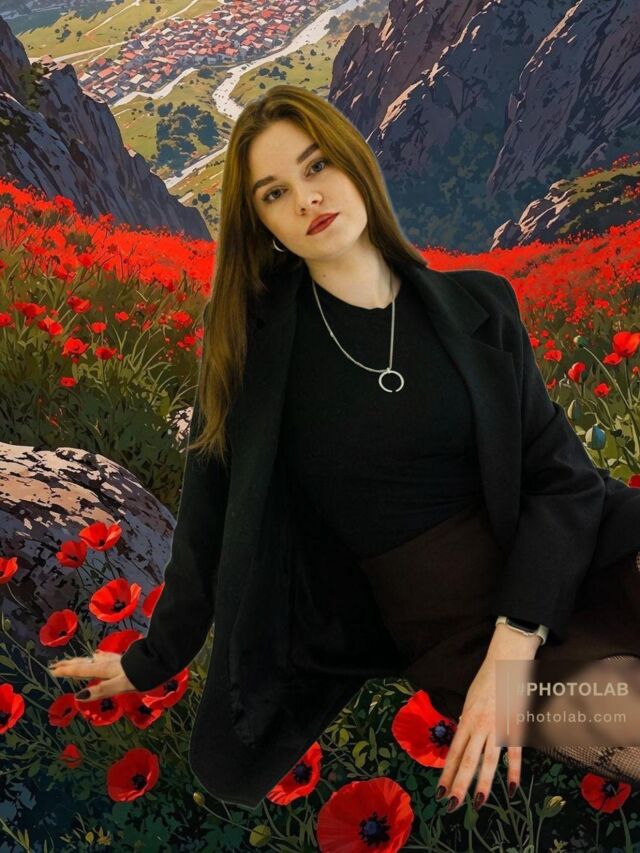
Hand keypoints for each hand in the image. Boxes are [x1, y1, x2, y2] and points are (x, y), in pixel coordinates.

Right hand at [47, 650, 137, 700]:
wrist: (160, 660)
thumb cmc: (141, 675)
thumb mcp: (120, 685)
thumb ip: (101, 690)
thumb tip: (79, 696)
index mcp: (104, 670)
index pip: (81, 670)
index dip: (67, 671)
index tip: (52, 670)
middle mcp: (107, 663)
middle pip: (84, 663)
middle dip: (69, 664)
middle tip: (55, 664)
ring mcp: (115, 659)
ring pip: (93, 659)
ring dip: (81, 660)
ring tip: (72, 660)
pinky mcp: (123, 659)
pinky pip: (105, 656)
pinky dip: (97, 656)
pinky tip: (98, 654)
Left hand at [435, 626, 540, 812]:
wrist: (506, 660)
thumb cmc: (486, 681)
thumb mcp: (470, 701)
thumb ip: (467, 723)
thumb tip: (462, 742)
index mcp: (466, 719)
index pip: (454, 751)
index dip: (446, 773)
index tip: (439, 791)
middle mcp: (479, 725)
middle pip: (467, 760)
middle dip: (458, 784)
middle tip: (452, 805)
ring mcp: (497, 726)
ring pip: (488, 761)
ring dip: (482, 784)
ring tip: (478, 804)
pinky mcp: (515, 725)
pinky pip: (514, 752)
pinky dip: (514, 772)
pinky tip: (512, 789)